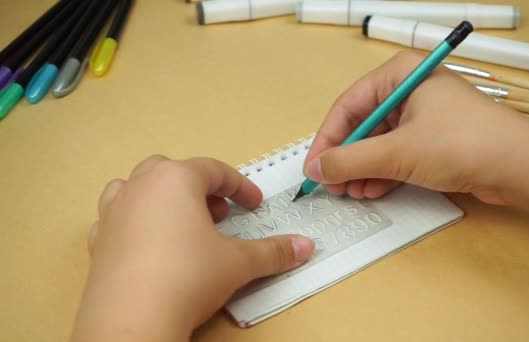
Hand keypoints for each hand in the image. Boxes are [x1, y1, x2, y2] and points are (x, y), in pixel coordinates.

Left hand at [71, 156, 314, 340]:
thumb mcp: (239, 263)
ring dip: (161, 197)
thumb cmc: (189, 276)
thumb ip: (274, 252)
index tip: (254, 205)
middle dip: (199, 188)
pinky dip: (134, 222)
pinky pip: (115, 218)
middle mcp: (141, 186)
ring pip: (137, 186)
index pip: (215, 171)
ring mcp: (114, 211)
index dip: (239, 187)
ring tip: (179, 221)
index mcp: (176, 179)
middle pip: (173, 171)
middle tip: (218, 213)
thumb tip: (306, 246)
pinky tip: (148, 244)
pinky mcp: (97, 240)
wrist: (133, 318)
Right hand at [303, 51, 528, 204]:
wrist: (520, 167)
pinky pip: (398, 153)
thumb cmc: (462, 143)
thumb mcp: (396, 152)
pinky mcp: (436, 139)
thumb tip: (317, 168)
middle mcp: (411, 90)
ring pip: (380, 142)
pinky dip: (383, 172)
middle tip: (332, 184)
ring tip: (350, 193)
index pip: (349, 105)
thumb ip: (350, 160)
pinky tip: (371, 190)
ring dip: (363, 169)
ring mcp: (425, 115)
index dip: (327, 138)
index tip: (314, 166)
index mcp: (400, 74)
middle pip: (363, 125)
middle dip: (346, 158)